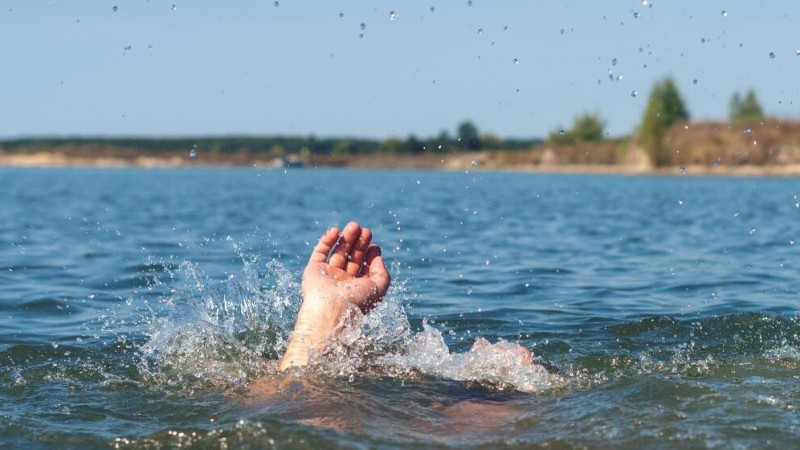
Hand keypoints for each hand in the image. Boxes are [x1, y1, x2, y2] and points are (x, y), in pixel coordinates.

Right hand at [279, 222, 389, 369]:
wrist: (331, 310)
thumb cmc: (357, 301)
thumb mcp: (379, 288)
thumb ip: (382, 272)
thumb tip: (377, 254)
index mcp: (357, 289)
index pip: (364, 267)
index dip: (370, 255)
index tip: (374, 246)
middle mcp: (342, 283)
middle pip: (352, 258)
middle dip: (360, 243)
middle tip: (366, 231)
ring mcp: (327, 276)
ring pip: (338, 252)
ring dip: (346, 238)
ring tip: (354, 225)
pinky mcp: (313, 270)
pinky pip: (320, 252)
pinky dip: (327, 240)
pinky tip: (336, 231)